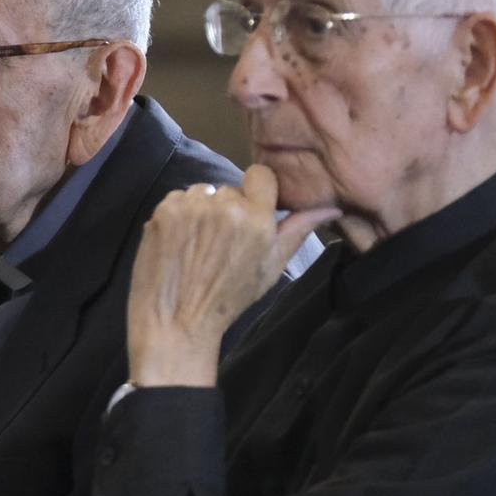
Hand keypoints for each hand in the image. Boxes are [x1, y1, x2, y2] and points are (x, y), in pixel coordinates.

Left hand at [125, 165, 336, 386]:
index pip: (260, 175)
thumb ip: (298, 230)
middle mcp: (225, 207)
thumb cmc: (228, 298)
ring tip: (200, 244)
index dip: (256, 192)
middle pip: (230, 188)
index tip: (250, 213)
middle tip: (222, 242)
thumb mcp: (271, 267)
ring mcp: (191, 207)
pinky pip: (177, 199)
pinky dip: (179, 215)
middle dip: (229, 208)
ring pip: (203, 192)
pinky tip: (181, 242)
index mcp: (257, 219)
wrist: (177, 320)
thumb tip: (331, 208)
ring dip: (202, 210)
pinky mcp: (164, 211)